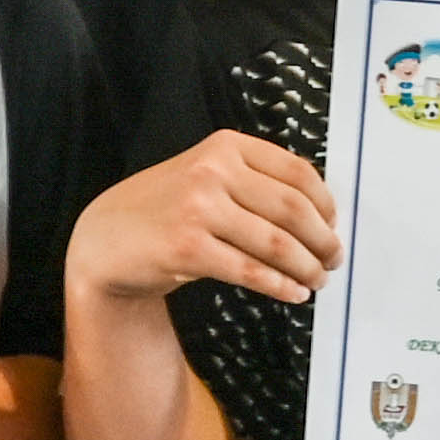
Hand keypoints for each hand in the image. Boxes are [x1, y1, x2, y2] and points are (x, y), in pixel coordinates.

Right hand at [72, 132, 338, 309]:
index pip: (297, 171)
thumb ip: (254, 183)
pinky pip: (250, 271)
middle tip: (333, 259)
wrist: (106, 237)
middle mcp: (212, 170)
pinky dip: (280, 286)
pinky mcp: (188, 248)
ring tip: (317, 280)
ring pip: (276, 243)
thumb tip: (320, 216)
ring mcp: (198, 208)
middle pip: (293, 209)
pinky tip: (293, 293)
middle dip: (322, 240)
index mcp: (225, 146)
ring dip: (306, 267)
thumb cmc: (166, 209)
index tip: (333, 225)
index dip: (325, 203)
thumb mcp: (207, 176)